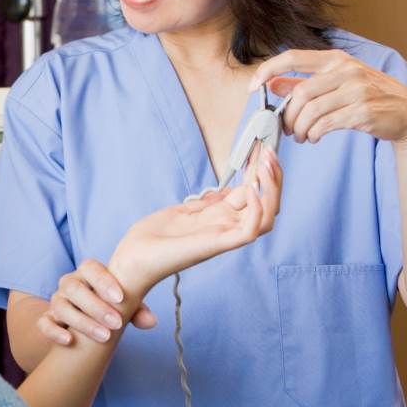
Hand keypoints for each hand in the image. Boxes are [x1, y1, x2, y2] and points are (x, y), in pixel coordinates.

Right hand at [38, 260, 158, 346]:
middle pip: (73, 287)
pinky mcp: (47, 320)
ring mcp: (56, 301)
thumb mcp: (124, 306)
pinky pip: (44, 323)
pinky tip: (69, 341)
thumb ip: (136, 310)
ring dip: (82, 322)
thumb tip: (151, 321)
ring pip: (60, 306)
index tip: (121, 298)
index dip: (103, 281)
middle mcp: (69, 284)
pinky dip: (54, 331)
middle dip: (96, 306)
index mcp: (87, 273)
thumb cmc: (110, 307)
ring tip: (104, 336)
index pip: (90, 267)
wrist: (88, 321)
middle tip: (117, 324)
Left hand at [109, 146, 282, 297]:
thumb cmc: (152, 238)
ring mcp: (224, 236)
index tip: (262, 148)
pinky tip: (251, 189)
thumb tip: (224, 191)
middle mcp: (227, 227)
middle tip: (270, 153)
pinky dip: (256, 209)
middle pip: (268, 205)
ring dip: (272, 190)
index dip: (261, 171)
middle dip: (273, 177)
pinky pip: (249, 230)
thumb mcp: (182, 211)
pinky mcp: (216, 244)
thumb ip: (205, 203)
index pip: (253, 193)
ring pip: (266, 217)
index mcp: (220, 219)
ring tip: (265, 166)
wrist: (133, 258)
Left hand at [249, 49, 406, 145]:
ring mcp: (357, 90)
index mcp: (336, 59)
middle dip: (287, 115)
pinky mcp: (363, 111)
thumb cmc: (368, 97)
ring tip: (302, 136)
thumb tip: (271, 83)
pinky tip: (315, 137)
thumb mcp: (336, 83)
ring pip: (310, 111)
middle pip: (299, 93)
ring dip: (300, 129)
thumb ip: (303, 82)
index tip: (253, 87)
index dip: (268, 70)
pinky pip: (325, 125)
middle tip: (287, 129)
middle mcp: (347, 70)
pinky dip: (314, 134)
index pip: (293, 57)